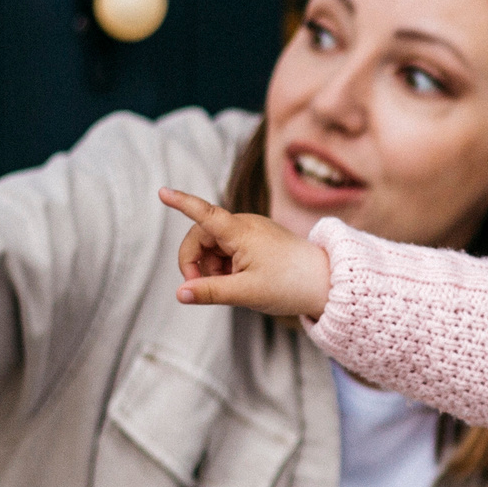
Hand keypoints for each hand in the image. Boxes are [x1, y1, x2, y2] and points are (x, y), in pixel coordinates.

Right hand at [159, 187, 332, 317]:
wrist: (325, 282)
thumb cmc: (289, 285)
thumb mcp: (245, 293)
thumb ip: (210, 292)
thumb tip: (180, 294)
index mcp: (241, 231)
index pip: (204, 214)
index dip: (182, 203)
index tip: (162, 192)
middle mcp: (244, 225)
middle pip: (200, 237)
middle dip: (195, 263)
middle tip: (203, 290)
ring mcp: (250, 232)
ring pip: (212, 246)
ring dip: (210, 268)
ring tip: (231, 288)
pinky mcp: (255, 241)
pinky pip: (226, 251)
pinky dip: (223, 267)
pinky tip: (239, 282)